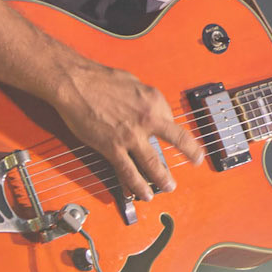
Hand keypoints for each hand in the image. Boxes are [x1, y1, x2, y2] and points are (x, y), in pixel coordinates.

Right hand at [51, 62, 203, 201]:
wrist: (75, 83)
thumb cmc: (99, 79)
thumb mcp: (133, 82)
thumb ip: (144, 98)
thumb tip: (149, 108)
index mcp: (154, 101)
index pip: (171, 120)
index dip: (171, 130)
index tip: (175, 138)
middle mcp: (148, 119)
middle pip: (177, 140)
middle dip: (190, 153)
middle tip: (196, 160)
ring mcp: (131, 136)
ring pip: (153, 164)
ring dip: (163, 178)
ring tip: (169, 186)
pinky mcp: (113, 147)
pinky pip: (128, 171)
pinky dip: (137, 185)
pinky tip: (143, 193)